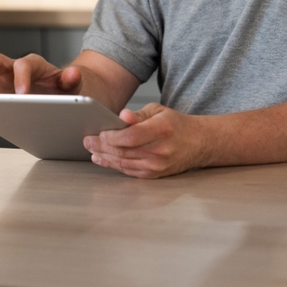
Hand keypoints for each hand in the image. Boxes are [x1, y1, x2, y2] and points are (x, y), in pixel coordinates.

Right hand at [0, 53, 82, 94]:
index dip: (22, 77)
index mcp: (33, 65)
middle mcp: (13, 68)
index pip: (24, 65)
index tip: (22, 93)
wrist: (59, 93)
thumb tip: (73, 73)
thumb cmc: (62, 88)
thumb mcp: (72, 84)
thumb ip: (72, 79)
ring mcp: (1, 78)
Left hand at [84, 103, 206, 178]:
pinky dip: (114, 165)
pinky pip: (130, 171)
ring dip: (105, 157)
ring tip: (92, 151)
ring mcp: (158, 166)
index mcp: (162, 130)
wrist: (198, 143)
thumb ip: (138, 115)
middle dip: (102, 146)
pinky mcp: (155, 174)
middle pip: (124, 151)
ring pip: (124, 163)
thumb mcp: (158, 111)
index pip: (131, 137)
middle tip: (88, 141)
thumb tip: (121, 116)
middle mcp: (160, 150)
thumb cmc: (175, 124)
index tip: (100, 133)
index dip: (112, 137)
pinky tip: (103, 159)